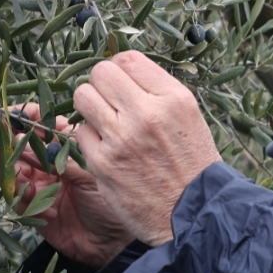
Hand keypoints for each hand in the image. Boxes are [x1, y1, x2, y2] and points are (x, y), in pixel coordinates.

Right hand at [0, 105, 133, 267]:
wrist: (112, 243)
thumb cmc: (109, 202)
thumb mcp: (88, 173)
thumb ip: (57, 158)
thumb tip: (21, 140)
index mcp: (65, 146)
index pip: (39, 125)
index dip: (22, 118)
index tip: (10, 117)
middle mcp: (48, 163)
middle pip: (16, 147)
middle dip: (3, 145)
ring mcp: (39, 186)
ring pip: (11, 173)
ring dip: (12, 175)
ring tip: (26, 182)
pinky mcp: (33, 210)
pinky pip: (18, 201)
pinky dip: (28, 202)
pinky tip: (50, 210)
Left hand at [72, 51, 222, 245]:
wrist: (193, 214)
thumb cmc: (192, 165)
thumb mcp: (189, 117)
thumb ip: (157, 91)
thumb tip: (122, 70)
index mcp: (172, 98)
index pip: (128, 59)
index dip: (119, 68)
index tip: (121, 83)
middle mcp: (147, 114)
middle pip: (100, 73)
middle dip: (101, 85)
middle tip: (109, 101)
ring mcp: (122, 138)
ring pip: (83, 97)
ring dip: (90, 106)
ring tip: (104, 121)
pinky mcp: (103, 163)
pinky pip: (80, 133)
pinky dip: (90, 139)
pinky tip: (107, 149)